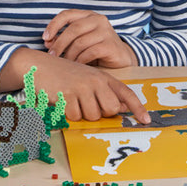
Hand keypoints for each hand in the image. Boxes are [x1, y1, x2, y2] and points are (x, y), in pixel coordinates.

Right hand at [7, 49, 149, 123]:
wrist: (40, 65)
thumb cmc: (65, 75)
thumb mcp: (88, 78)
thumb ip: (104, 92)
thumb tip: (120, 108)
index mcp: (103, 77)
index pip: (126, 93)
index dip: (137, 108)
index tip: (146, 120)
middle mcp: (96, 81)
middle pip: (110, 110)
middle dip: (100, 113)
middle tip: (87, 103)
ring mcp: (82, 87)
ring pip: (92, 116)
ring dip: (81, 113)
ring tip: (72, 99)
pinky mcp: (68, 95)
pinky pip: (75, 116)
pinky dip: (68, 114)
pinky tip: (62, 100)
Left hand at [43, 9, 137, 68]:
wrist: (120, 58)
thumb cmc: (96, 48)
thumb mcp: (79, 41)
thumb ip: (64, 40)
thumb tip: (48, 42)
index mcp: (88, 15)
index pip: (67, 14)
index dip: (54, 25)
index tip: (45, 38)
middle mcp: (98, 19)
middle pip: (73, 29)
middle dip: (60, 43)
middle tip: (52, 55)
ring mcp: (106, 31)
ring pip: (80, 42)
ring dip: (69, 55)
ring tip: (65, 63)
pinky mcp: (111, 45)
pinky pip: (90, 52)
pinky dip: (80, 61)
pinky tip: (78, 66)